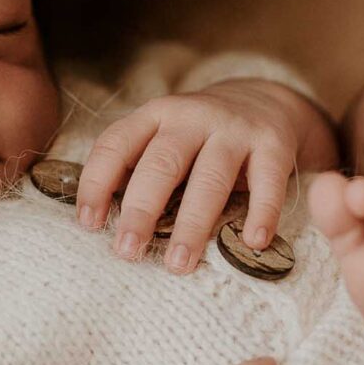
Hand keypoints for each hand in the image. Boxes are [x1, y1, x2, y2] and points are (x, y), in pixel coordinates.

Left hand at [75, 79, 329, 270]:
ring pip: (210, 178)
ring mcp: (234, 128)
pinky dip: (261, 212)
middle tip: (128, 251)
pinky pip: (267, 181)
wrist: (265, 100)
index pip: (117, 145)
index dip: (97, 183)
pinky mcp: (273, 143)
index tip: (90, 224)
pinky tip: (252, 242)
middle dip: (142, 210)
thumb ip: (136, 167)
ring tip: (178, 264)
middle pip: (162, 164)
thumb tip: (100, 221)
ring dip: (192, 224)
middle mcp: (192, 116)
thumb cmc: (200, 136)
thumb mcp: (164, 137)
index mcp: (155, 115)